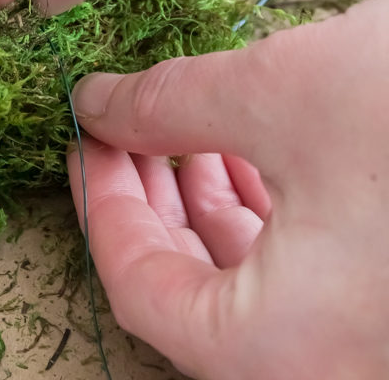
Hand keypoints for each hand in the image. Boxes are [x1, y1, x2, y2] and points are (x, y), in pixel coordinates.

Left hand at [67, 0, 388, 379]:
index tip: (85, 138)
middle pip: (194, 290)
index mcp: (282, 348)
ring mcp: (365, 333)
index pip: (142, 289)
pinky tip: (251, 147)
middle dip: (151, 198)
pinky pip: (308, 270)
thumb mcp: (278, 93)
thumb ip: (168, 104)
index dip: (100, 205)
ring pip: (253, 281)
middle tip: (126, 126)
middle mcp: (325, 362)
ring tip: (180, 126)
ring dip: (204, 200)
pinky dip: (267, 209)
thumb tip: (96, 104)